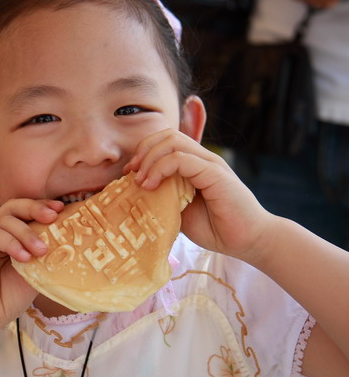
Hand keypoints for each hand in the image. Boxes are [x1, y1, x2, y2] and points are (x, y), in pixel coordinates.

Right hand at [0, 198, 63, 337]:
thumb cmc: (7, 298)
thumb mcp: (34, 272)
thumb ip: (44, 253)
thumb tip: (68, 238)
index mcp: (11, 235)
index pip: (26, 212)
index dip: (42, 206)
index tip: (61, 209)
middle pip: (14, 207)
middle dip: (35, 208)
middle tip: (52, 217)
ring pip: (5, 220)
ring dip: (26, 233)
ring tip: (40, 251)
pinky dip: (11, 243)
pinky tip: (23, 257)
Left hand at [124, 129, 272, 262]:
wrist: (249, 241)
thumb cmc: (217, 228)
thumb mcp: (181, 210)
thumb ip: (165, 196)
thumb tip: (138, 192)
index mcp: (195, 164)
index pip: (166, 140)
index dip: (143, 152)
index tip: (129, 174)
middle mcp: (203, 158)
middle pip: (167, 135)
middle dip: (143, 150)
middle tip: (131, 174)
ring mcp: (210, 163)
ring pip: (172, 141)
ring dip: (149, 158)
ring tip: (140, 181)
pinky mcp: (215, 173)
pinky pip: (182, 159)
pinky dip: (160, 168)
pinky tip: (151, 186)